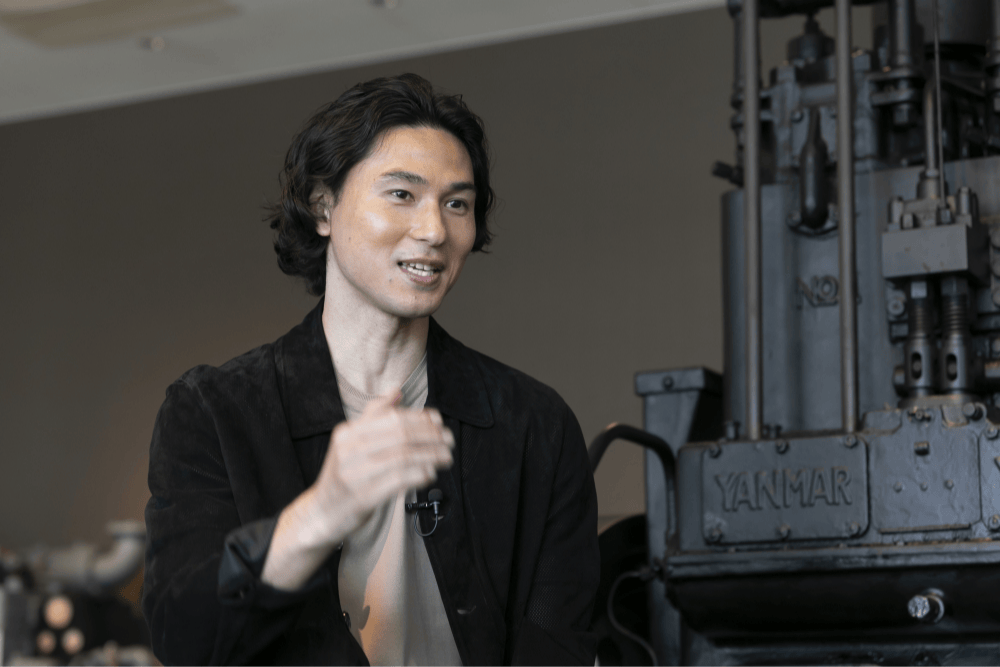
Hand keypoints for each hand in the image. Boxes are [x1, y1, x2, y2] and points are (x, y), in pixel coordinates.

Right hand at [310, 394, 454, 539]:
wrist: (322, 513)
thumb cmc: (345, 476)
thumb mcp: (351, 442)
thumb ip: (374, 416)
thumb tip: (396, 391)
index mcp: (348, 432)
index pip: (392, 419)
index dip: (420, 420)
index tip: (439, 423)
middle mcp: (349, 450)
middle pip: (400, 436)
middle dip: (431, 437)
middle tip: (449, 440)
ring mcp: (354, 473)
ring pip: (403, 456)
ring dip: (431, 456)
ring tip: (446, 457)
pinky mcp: (363, 496)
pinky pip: (398, 480)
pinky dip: (419, 475)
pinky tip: (430, 474)